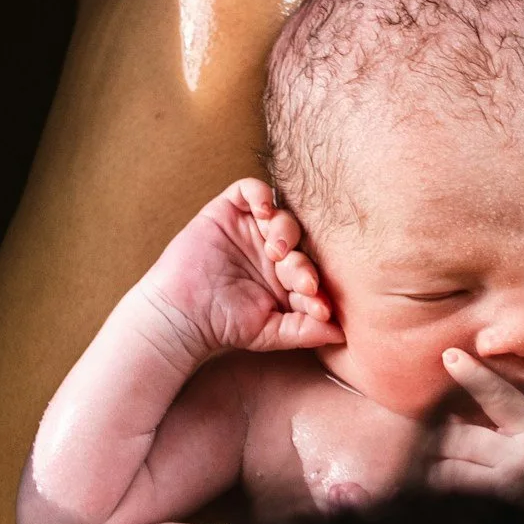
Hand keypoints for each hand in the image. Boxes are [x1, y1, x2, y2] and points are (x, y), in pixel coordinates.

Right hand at [137, 178, 340, 362]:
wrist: (181, 315)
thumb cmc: (224, 326)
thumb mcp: (271, 332)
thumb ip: (306, 330)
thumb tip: (341, 334)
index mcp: (287, 276)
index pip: (314, 270)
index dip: (319, 285)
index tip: (318, 305)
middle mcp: (273, 250)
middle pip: (303, 242)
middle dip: (304, 263)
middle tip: (301, 282)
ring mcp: (251, 229)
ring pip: (283, 215)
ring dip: (286, 231)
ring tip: (276, 252)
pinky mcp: (227, 211)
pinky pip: (251, 190)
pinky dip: (261, 195)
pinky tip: (264, 213)